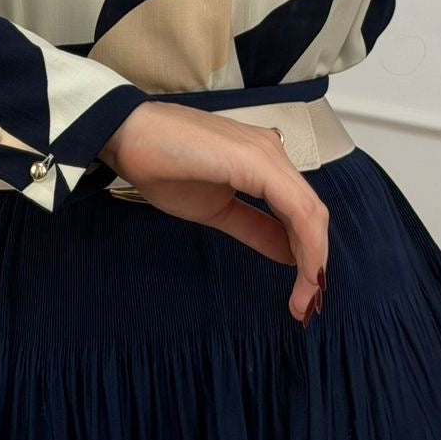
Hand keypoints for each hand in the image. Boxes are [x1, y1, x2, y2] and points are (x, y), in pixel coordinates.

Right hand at [101, 100, 327, 322]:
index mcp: (262, 162)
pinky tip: (302, 272)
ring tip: (304, 299)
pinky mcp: (257, 160)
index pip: (301, 212)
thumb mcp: (216, 210)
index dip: (309, 255)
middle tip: (307, 304)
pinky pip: (296, 208)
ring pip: (310, 213)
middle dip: (315, 264)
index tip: (303, 295)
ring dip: (313, 260)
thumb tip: (290, 253)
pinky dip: (307, 244)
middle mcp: (271, 152)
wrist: (126, 135)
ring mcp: (266, 153)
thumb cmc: (161, 166)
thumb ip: (256, 228)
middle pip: (312, 214)